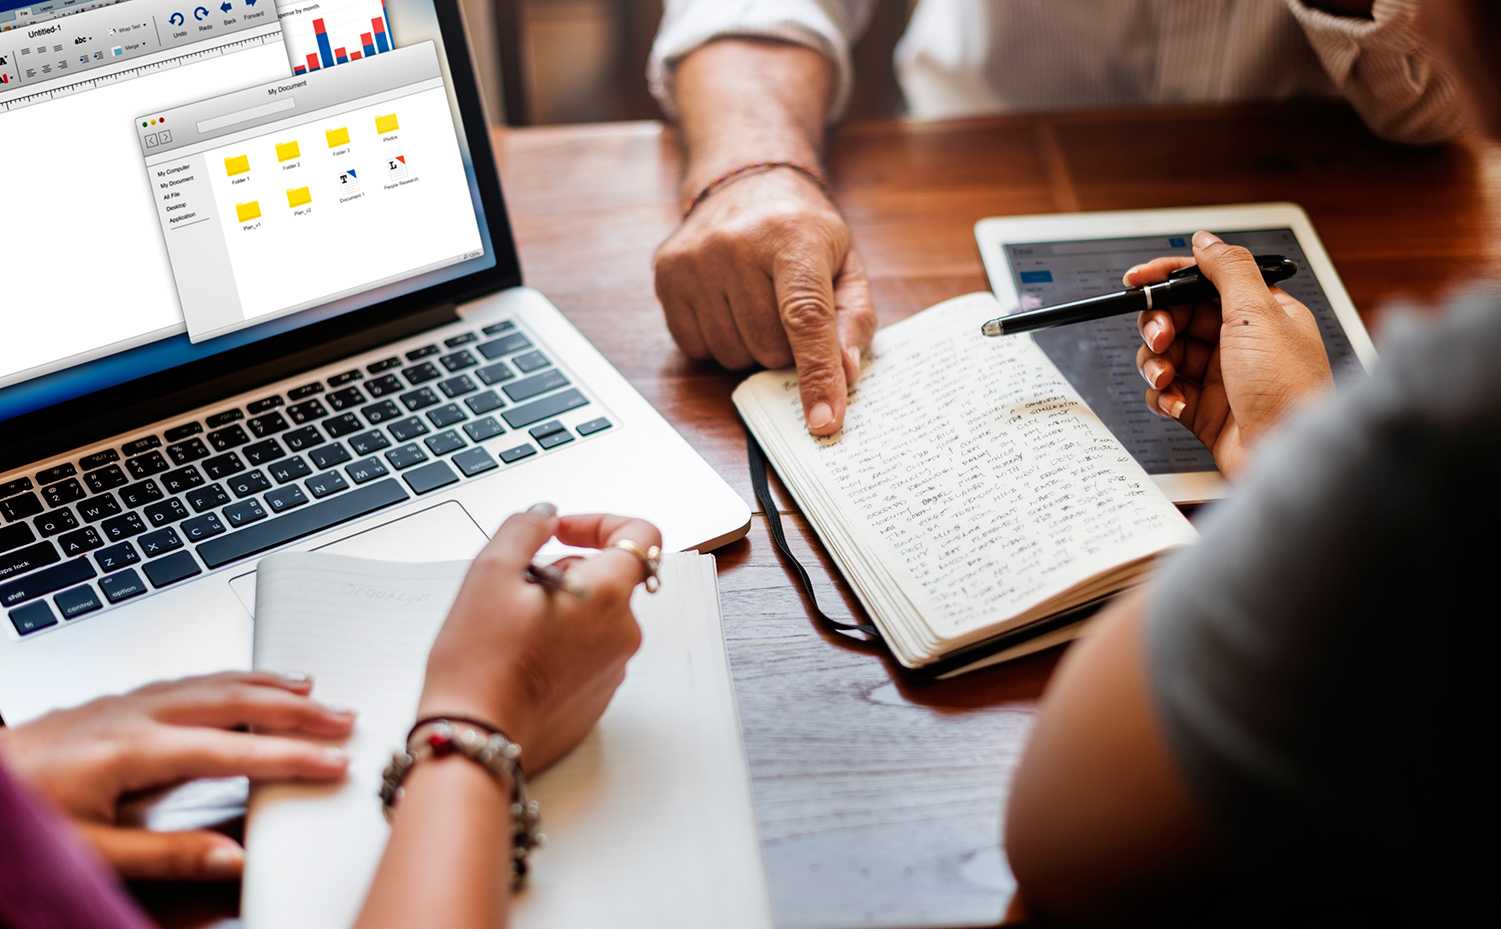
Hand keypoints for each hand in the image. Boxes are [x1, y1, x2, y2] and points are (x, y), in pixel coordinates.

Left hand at [0, 672, 353, 879]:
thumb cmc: (20, 818)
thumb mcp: (89, 852)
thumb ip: (166, 854)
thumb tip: (234, 858)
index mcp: (133, 751)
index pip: (235, 752)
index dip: (292, 757)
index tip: (336, 763)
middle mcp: (136, 715)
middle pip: (236, 702)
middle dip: (298, 709)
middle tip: (344, 717)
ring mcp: (125, 702)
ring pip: (214, 681)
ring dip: (269, 684)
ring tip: (312, 688)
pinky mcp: (115, 701)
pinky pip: (189, 679)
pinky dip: (231, 678)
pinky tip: (242, 683)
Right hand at [417, 505, 659, 772]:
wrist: (474, 740)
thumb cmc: (479, 664)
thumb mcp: (490, 573)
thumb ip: (524, 528)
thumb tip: (545, 515)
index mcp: (608, 596)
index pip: (640, 534)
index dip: (599, 522)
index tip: (560, 533)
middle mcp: (622, 633)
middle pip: (610, 577)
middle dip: (567, 569)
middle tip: (517, 587)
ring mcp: (613, 669)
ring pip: (596, 616)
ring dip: (562, 606)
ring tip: (511, 626)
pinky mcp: (596, 698)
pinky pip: (588, 653)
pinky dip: (561, 643)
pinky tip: (519, 657)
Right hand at [654, 167, 876, 435]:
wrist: (746, 181)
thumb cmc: (802, 230)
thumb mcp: (846, 263)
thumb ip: (853, 319)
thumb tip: (845, 375)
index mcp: (793, 236)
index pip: (805, 318)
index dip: (817, 374)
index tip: (824, 421)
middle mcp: (737, 244)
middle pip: (769, 346)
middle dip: (787, 348)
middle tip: (788, 311)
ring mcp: (695, 260)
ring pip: (732, 355)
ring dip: (752, 346)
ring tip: (757, 303)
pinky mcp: (666, 275)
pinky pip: (697, 348)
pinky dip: (720, 341)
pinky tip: (728, 305)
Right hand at [1129, 231, 1333, 477]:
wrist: (1287, 460)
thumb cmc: (1288, 391)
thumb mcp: (1259, 316)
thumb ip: (1228, 271)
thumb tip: (1205, 240)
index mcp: (1260, 312)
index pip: (1204, 281)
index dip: (1168, 278)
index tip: (1136, 280)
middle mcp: (1240, 342)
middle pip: (1178, 318)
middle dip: (1160, 326)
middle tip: (1160, 338)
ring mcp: (1219, 377)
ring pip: (1167, 355)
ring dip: (1158, 363)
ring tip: (1168, 377)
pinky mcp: (1203, 410)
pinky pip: (1166, 392)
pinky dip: (1163, 396)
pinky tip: (1177, 403)